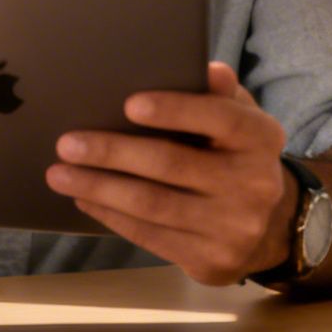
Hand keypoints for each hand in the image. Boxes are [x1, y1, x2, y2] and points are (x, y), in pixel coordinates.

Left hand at [46, 61, 292, 284]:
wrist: (271, 227)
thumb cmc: (237, 157)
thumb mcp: (240, 119)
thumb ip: (221, 95)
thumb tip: (206, 70)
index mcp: (261, 138)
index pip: (218, 117)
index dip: (174, 110)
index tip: (129, 104)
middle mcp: (253, 183)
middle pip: (172, 163)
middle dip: (114, 152)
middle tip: (68, 144)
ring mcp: (233, 227)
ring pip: (153, 204)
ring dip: (99, 188)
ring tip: (60, 174)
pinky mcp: (211, 261)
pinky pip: (151, 236)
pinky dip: (112, 216)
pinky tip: (85, 199)